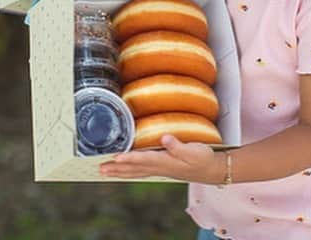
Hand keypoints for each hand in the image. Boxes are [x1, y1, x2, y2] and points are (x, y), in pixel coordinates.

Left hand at [99, 134, 223, 184]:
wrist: (211, 170)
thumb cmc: (202, 158)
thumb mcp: (193, 150)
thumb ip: (178, 145)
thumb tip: (165, 138)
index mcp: (166, 161)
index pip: (144, 160)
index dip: (129, 159)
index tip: (115, 158)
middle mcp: (160, 167)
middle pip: (134, 169)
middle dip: (117, 168)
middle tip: (100, 169)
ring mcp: (161, 169)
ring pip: (136, 172)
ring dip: (120, 172)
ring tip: (105, 171)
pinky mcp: (163, 168)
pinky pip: (141, 171)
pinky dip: (130, 171)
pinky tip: (124, 171)